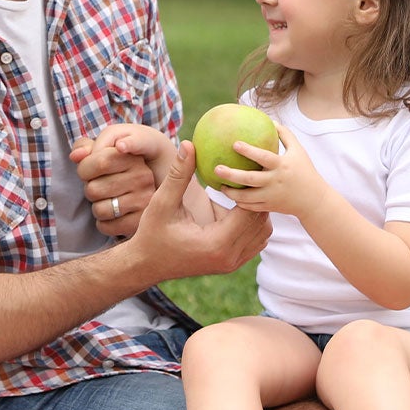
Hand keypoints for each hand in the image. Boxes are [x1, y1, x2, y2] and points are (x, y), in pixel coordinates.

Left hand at [71, 124, 171, 236]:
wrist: (146, 193)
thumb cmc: (114, 170)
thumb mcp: (102, 151)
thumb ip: (85, 146)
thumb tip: (75, 156)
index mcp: (133, 157)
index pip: (99, 162)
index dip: (84, 170)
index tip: (88, 172)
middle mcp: (143, 177)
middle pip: (93, 188)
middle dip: (89, 190)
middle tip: (100, 188)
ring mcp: (144, 201)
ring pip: (99, 210)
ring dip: (96, 207)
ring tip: (107, 200)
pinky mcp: (140, 222)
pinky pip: (105, 227)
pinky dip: (103, 223)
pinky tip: (112, 215)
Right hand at [128, 141, 269, 280]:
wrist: (147, 265)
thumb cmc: (152, 233)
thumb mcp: (162, 202)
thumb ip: (178, 175)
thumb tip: (189, 144)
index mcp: (217, 243)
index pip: (249, 211)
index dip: (248, 189)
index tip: (240, 170)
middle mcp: (230, 257)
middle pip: (261, 222)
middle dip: (256, 198)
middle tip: (248, 176)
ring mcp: (232, 263)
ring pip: (262, 233)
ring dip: (255, 211)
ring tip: (242, 190)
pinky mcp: (231, 264)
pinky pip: (254, 241)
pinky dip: (250, 223)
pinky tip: (234, 206)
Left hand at [213, 124, 329, 220]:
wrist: (314, 200)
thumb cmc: (305, 170)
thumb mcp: (298, 150)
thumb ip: (285, 135)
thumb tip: (270, 120)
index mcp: (282, 166)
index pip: (263, 157)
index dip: (249, 150)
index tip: (234, 143)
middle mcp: (275, 182)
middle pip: (249, 179)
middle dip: (231, 174)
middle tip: (216, 168)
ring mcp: (272, 196)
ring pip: (247, 197)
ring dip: (231, 193)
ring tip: (219, 185)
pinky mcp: (270, 207)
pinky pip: (251, 206)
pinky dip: (240, 202)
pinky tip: (230, 195)